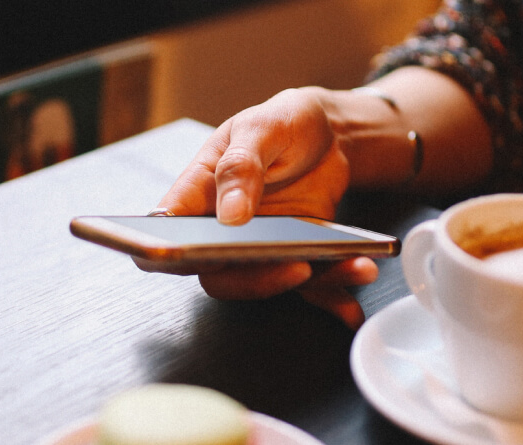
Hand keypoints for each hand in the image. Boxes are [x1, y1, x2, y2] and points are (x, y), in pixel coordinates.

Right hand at [137, 87, 377, 327]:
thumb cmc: (282, 122)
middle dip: (257, 280)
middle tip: (295, 268)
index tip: (190, 258)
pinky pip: (308, 286)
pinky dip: (335, 292)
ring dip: (312, 284)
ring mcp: (258, 247)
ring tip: (354, 266)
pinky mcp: (294, 256)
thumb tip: (229, 214)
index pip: (166, 234)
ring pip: (268, 283)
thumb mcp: (260, 128)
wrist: (329, 131)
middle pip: (219, 275)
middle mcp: (222, 229)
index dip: (164, 255)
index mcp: (198, 194)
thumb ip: (240, 166)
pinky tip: (358, 286)